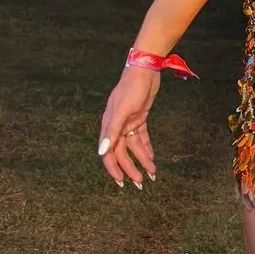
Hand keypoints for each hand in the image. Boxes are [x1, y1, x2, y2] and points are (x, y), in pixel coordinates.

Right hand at [98, 66, 160, 188]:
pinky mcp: (140, 117)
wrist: (145, 69)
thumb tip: (102, 151)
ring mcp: (129, 122)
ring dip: (142, 160)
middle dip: (131, 169)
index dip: (114, 169)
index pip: (109, 154)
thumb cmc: (131, 88)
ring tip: (152, 174)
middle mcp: (117, 126)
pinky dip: (146, 148)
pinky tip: (152, 158)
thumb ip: (112, 131)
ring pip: (134, 147)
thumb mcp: (122, 110)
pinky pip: (142, 138)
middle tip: (141, 183)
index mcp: (109, 126)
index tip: (122, 182)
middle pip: (123, 154)